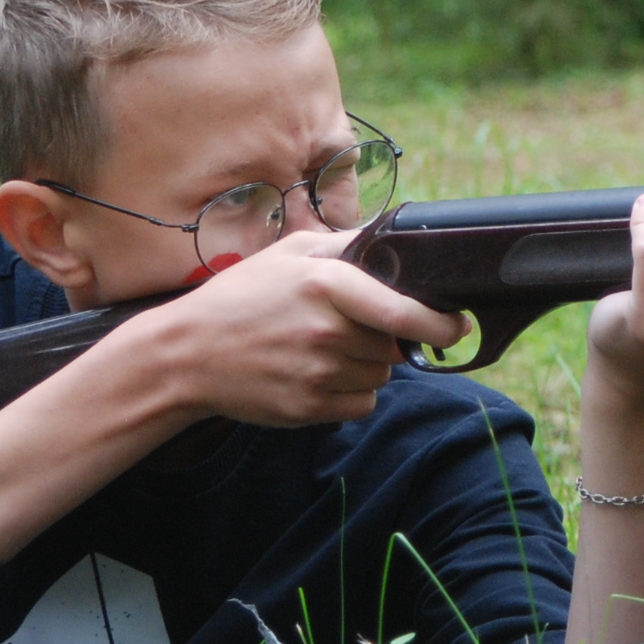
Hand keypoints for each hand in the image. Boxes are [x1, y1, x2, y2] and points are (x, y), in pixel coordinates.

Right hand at [132, 228, 468, 429]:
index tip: (456, 325)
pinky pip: (361, 404)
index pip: (403, 311)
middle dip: (386, 337)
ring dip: (367, 365)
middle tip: (349, 326)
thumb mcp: (290, 253)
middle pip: (395, 345)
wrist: (187, 354)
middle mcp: (326, 331)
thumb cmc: (241, 297)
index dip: (439, 323)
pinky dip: (352, 392)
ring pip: (380, 376)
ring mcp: (317, 373)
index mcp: (326, 284)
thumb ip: (347, 244)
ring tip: (324, 347)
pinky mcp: (308, 408)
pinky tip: (319, 374)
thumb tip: (397, 236)